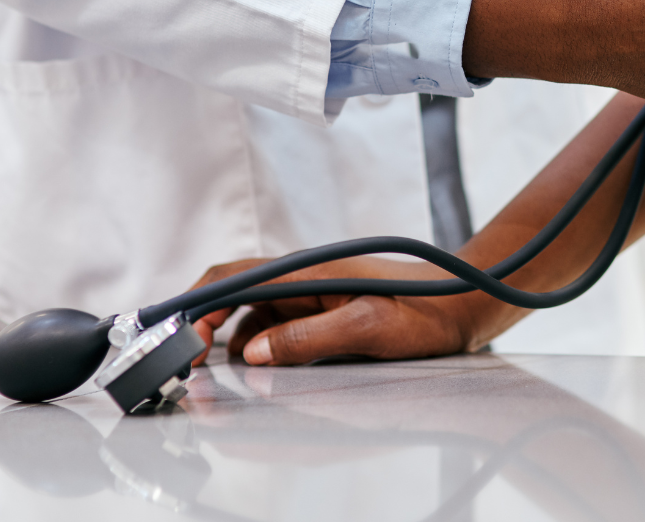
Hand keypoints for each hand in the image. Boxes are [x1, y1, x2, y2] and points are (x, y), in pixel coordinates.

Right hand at [187, 255, 493, 366]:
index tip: (178, 340)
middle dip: (201, 325)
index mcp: (308, 271)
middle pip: (233, 293)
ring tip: (212, 373)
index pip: (232, 278)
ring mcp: (311, 292)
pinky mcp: (322, 307)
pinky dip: (254, 343)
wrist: (467, 302)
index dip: (196, 307)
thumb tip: (252, 352)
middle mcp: (303, 276)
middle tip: (187, 366)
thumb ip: (308, 337)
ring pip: (250, 311)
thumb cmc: (427, 310)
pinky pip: (274, 322)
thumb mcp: (369, 329)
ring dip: (226, 338)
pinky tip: (254, 368)